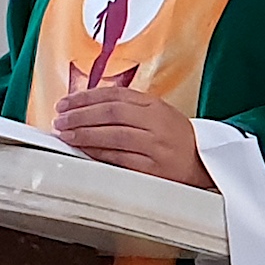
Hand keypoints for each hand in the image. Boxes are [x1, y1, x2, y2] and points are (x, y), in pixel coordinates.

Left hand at [53, 87, 213, 188]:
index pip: (114, 95)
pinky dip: (100, 154)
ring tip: (66, 135)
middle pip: (111, 113)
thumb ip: (128, 106)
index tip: (66, 102)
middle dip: (80, 115)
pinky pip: (121, 159)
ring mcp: (155, 146)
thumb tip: (87, 106)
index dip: (86, 97)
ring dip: (85, 134)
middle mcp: (155, 123)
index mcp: (154, 105)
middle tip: (60, 119)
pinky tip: (85, 152)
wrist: (204, 163)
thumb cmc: (175, 137)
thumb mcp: (157, 113)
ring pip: (114, 135)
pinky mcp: (154, 169)